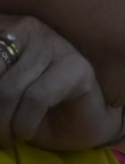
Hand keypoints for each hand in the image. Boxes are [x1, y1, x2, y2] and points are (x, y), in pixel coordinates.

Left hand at [0, 14, 112, 147]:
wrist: (77, 121)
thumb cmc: (24, 107)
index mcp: (1, 28)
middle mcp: (25, 27)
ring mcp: (54, 44)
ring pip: (7, 91)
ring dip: (2, 127)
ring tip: (7, 136)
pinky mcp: (77, 66)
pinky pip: (35, 99)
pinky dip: (24, 125)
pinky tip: (26, 131)